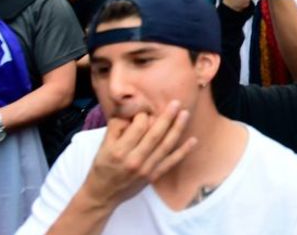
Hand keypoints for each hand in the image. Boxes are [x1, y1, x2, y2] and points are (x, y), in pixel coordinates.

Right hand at [81, 101, 196, 208]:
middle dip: (167, 117)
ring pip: (165, 146)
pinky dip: (183, 151)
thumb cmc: (102, 166)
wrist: (103, 194)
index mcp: (120, 150)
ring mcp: (146, 169)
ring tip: (185, 114)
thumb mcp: (103, 145)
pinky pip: (171, 162)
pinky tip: (193, 140)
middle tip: (176, 103)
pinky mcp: (153, 176)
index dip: (145, 115)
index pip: (138, 127)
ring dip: (177, 129)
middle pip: (155, 135)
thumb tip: (132, 110)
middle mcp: (134, 160)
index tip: (147, 109)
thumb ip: (117, 126)